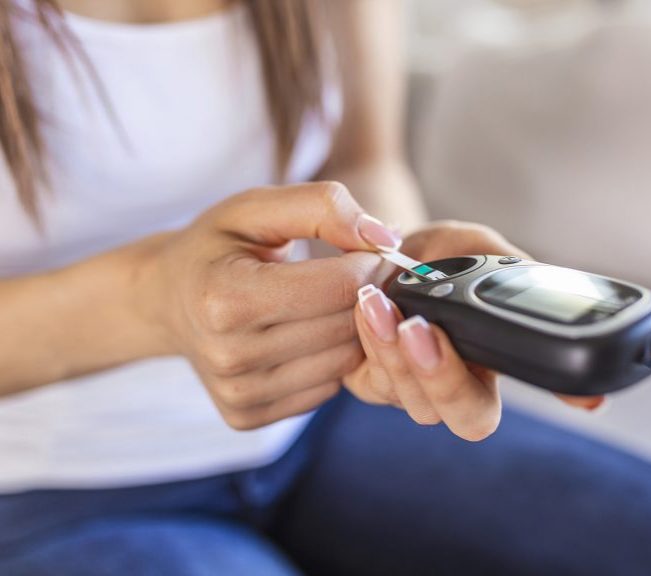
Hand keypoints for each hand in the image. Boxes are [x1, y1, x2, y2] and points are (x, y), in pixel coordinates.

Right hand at [140, 182, 399, 429]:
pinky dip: (330, 359)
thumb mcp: (257, 207)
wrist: (166, 300)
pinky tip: (309, 335)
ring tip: (329, 302)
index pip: (340, 286)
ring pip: (345, 362)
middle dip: (366, 295)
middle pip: (346, 326)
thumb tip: (387, 238)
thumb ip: (323, 207)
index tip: (370, 250)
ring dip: (353, 330)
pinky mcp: (248, 416)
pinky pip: (328, 389)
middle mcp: (230, 356)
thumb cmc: (217, 247)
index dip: (370, 262)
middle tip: (357, 273)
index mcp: (227, 299)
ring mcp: (238, 394)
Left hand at [343, 220, 604, 440]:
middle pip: (466, 418)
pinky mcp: (370, 382)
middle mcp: (454, 387)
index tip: (579, 393)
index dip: (553, 398)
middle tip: (420, 328)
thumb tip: (572, 331)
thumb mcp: (482, 249)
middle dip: (443, 376)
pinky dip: (373, 339)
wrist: (381, 248)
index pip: (522, 395)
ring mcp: (409, 390)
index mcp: (490, 364)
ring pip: (413, 400)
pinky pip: (377, 379)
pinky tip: (368, 305)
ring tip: (379, 301)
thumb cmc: (440, 254)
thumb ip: (521, 279)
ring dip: (396, 351)